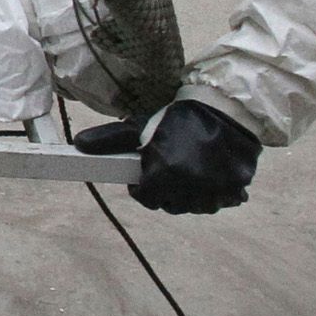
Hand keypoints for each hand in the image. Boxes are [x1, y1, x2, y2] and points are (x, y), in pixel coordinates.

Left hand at [81, 100, 261, 214]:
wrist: (226, 108)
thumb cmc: (179, 118)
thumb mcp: (142, 126)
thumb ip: (111, 140)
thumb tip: (79, 144)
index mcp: (164, 173)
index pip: (147, 199)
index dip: (145, 188)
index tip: (150, 175)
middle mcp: (189, 187)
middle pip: (172, 205)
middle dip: (167, 192)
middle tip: (172, 170)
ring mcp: (215, 191)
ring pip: (197, 207)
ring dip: (193, 195)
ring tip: (192, 169)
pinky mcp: (235, 189)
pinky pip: (221, 201)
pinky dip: (217, 192)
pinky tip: (213, 172)